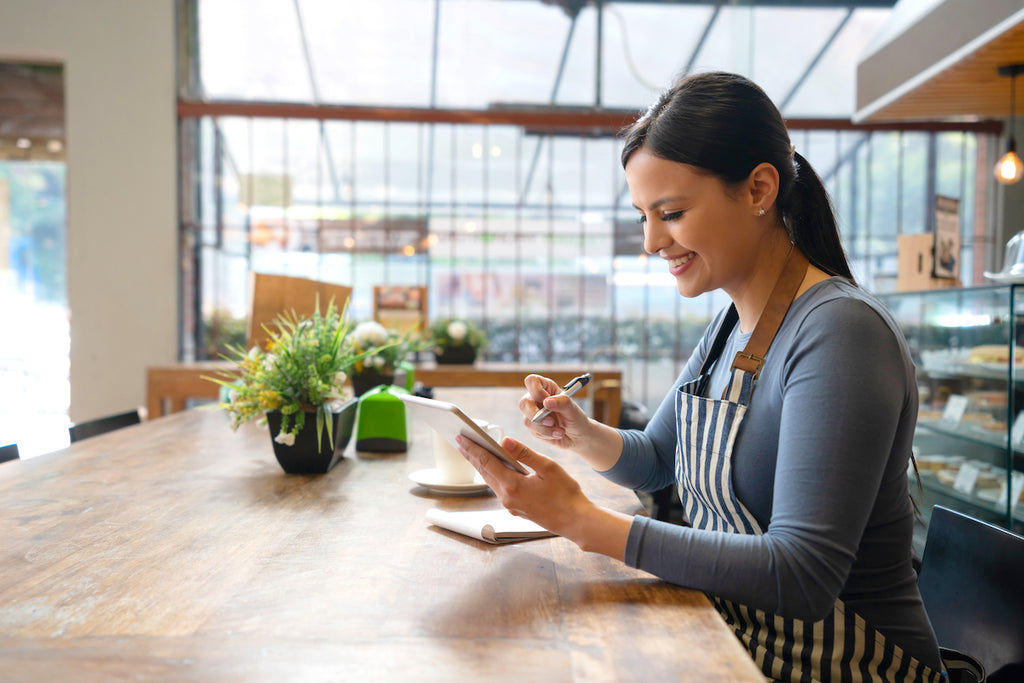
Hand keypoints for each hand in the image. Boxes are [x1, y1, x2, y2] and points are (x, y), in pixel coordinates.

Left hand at [455, 434, 630, 557]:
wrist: (575, 521)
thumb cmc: (567, 494)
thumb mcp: (548, 468)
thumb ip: (524, 454)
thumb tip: (504, 440)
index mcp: (513, 486)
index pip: (487, 462)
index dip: (473, 448)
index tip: (461, 437)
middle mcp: (507, 497)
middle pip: (484, 472)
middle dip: (471, 455)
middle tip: (459, 441)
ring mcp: (510, 505)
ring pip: (490, 481)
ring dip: (480, 465)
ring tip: (471, 452)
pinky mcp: (516, 508)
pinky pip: (499, 488)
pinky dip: (492, 475)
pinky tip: (492, 468)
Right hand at [519, 374, 592, 449]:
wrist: (578, 436)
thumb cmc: (576, 418)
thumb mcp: (573, 410)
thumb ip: (562, 403)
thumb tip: (547, 402)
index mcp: (547, 388)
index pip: (532, 381)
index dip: (536, 391)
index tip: (547, 402)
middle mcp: (537, 399)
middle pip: (524, 403)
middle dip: (536, 414)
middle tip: (551, 422)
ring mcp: (533, 414)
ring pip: (528, 420)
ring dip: (545, 428)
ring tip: (561, 430)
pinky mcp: (533, 427)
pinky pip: (533, 431)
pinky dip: (547, 434)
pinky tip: (557, 434)